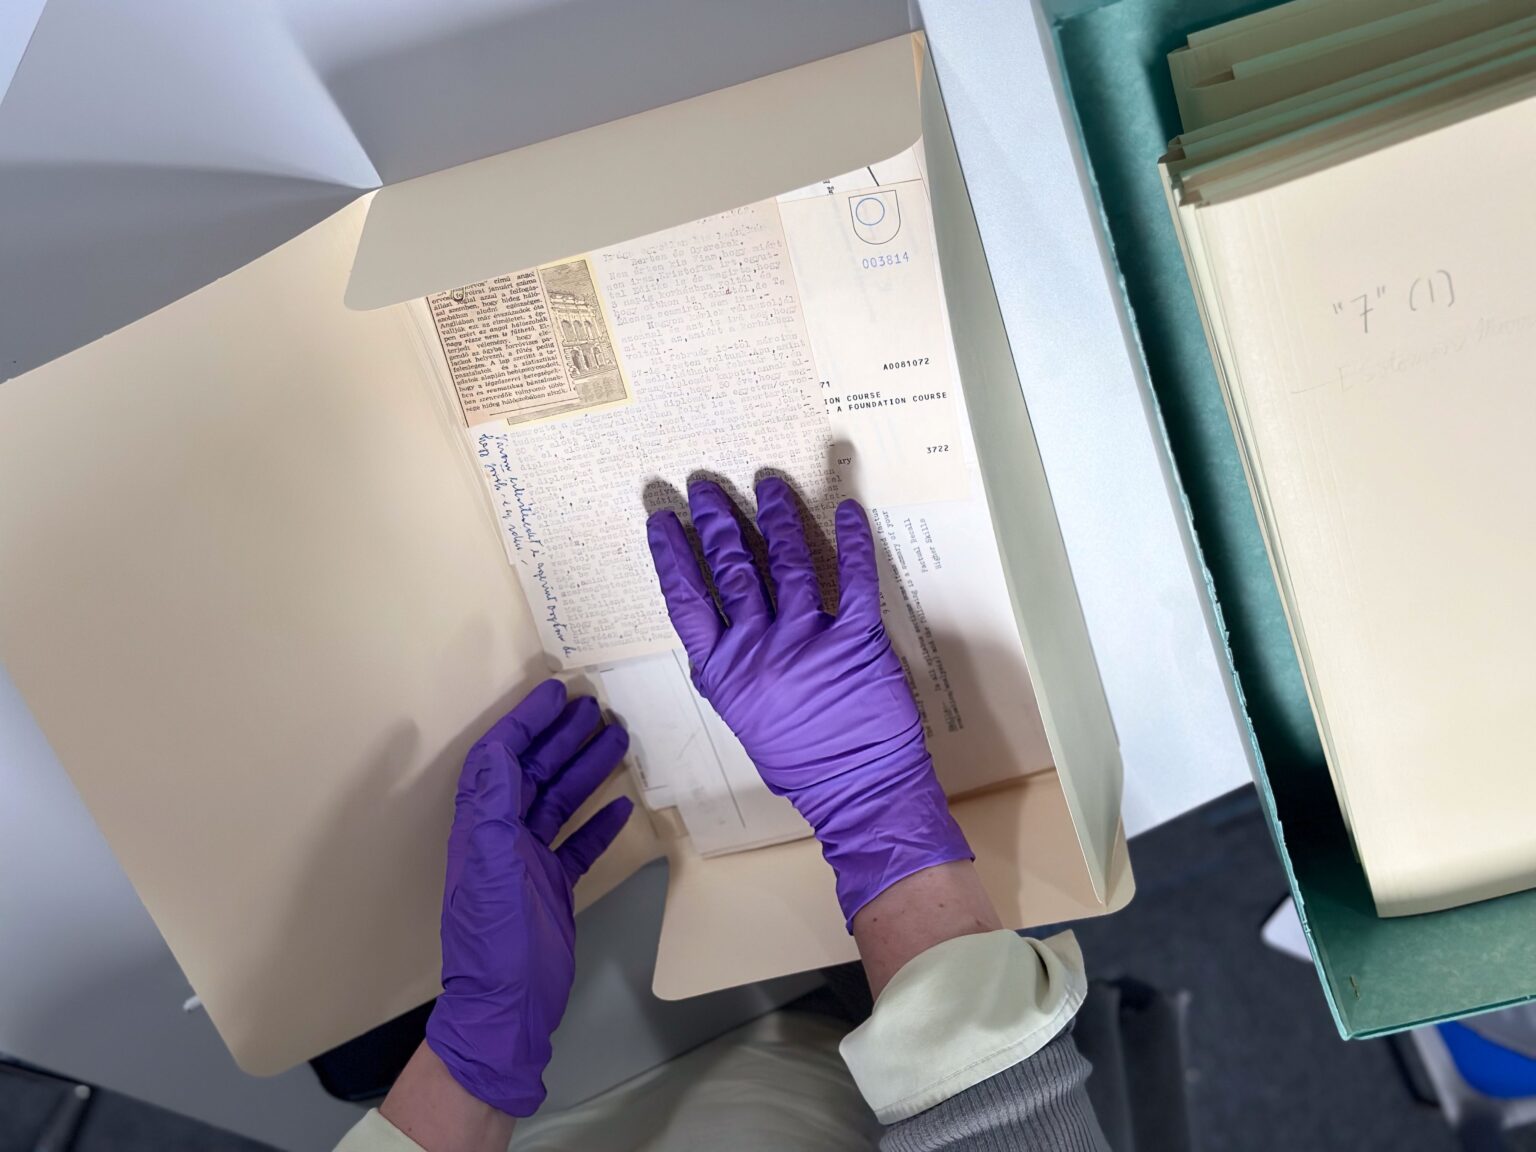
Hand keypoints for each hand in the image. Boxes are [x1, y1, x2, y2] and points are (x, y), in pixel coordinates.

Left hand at [424, 680, 632, 1116]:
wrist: (508, 1007)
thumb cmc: (497, 939)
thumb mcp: (492, 867)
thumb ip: (493, 808)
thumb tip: (500, 751)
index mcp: (482, 827)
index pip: (498, 759)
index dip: (523, 723)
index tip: (554, 692)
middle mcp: (502, 838)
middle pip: (531, 772)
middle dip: (559, 736)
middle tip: (596, 706)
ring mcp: (528, 863)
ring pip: (557, 801)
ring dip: (584, 769)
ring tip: (618, 740)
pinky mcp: (553, 888)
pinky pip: (576, 843)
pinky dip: (597, 821)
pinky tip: (622, 804)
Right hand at [646, 477, 970, 924]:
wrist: (856, 789)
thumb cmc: (798, 761)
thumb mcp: (741, 716)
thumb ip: (729, 668)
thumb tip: (723, 627)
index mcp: (723, 671)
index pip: (687, 600)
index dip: (672, 555)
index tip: (662, 520)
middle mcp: (759, 648)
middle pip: (732, 569)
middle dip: (717, 522)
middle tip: (706, 487)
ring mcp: (808, 640)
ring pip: (787, 562)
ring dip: (776, 517)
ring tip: (768, 485)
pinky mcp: (856, 640)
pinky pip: (855, 579)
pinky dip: (853, 540)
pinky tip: (847, 509)